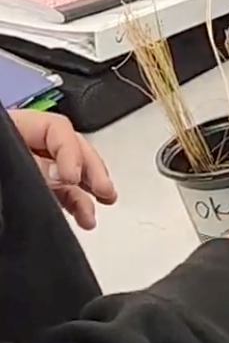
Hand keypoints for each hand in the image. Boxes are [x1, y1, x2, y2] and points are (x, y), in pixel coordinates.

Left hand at [12, 109, 114, 229]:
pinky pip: (55, 191)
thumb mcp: (3, 161)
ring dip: (85, 194)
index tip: (74, 177)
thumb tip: (60, 174)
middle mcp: (22, 145)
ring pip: (66, 174)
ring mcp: (24, 167)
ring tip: (96, 211)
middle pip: (69, 149)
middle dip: (92, 172)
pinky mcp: (23, 189)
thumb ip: (31, 164)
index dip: (72, 151)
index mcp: (14, 126)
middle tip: (105, 190)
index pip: (57, 128)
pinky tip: (82, 216)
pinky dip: (72, 203)